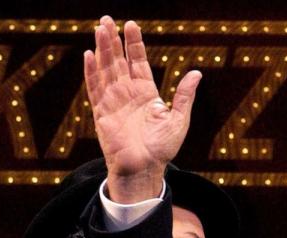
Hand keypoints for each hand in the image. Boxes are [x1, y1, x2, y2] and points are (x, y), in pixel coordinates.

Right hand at [83, 15, 200, 201]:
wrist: (144, 169)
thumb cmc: (162, 149)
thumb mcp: (178, 120)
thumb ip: (183, 96)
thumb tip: (197, 74)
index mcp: (147, 94)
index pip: (138, 62)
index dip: (134, 44)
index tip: (131, 25)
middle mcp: (128, 94)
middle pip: (118, 61)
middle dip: (113, 40)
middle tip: (107, 19)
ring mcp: (114, 101)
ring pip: (106, 69)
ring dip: (102, 49)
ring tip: (99, 28)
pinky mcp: (102, 112)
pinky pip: (95, 88)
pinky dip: (91, 72)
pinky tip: (89, 54)